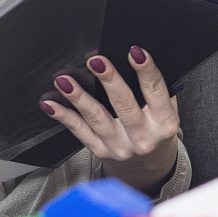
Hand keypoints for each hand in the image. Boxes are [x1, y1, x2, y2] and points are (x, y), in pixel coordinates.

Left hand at [41, 46, 180, 192]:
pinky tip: (51, 104)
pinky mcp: (101, 151)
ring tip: (65, 81)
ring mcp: (120, 146)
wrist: (148, 164)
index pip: (156, 92)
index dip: (146, 71)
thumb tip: (134, 59)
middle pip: (124, 104)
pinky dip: (64, 116)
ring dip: (79, 97)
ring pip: (97, 118)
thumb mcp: (166, 112)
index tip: (135, 52)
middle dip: (109, 80)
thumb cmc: (156, 130)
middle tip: (96, 61)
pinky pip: (79, 132)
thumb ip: (155, 92)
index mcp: (164, 123)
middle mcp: (143, 137)